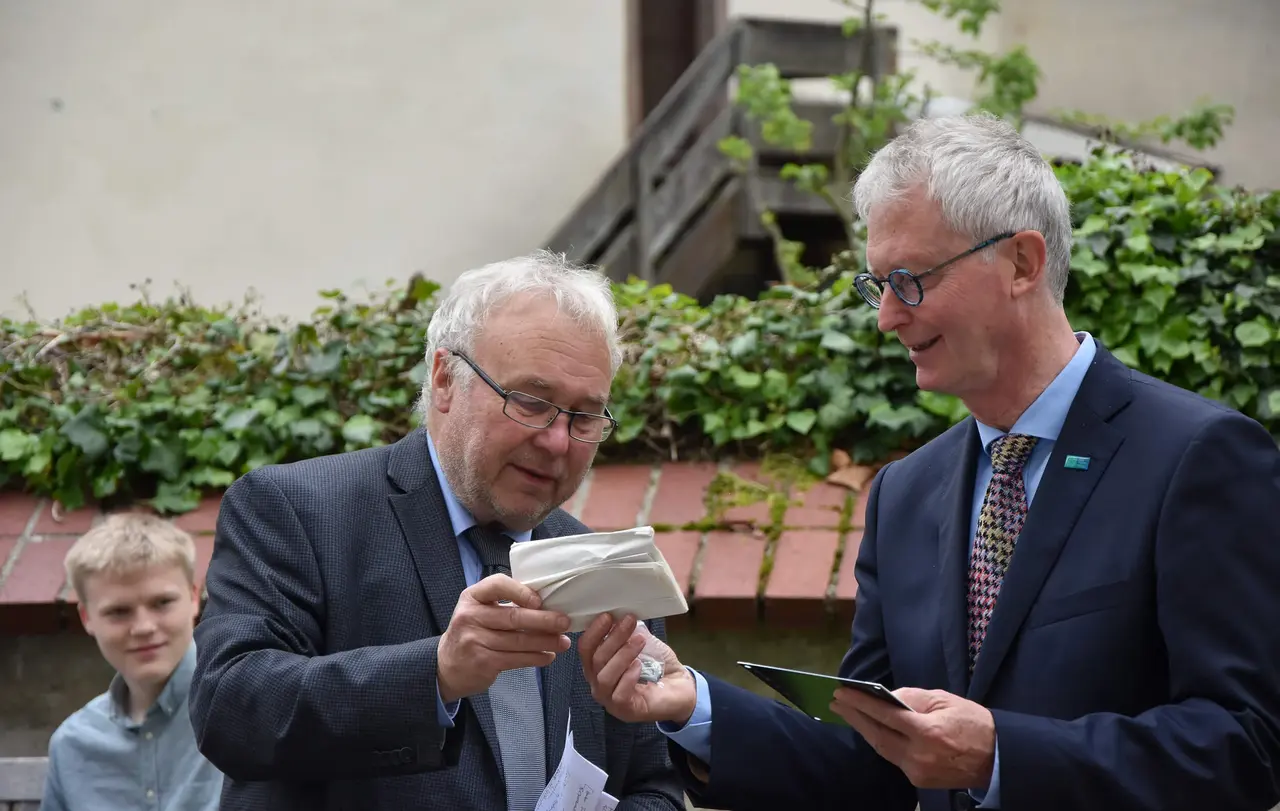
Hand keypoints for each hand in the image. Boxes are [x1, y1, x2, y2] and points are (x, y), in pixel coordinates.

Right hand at [437, 574, 571, 702]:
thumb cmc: (472, 632)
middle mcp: (470, 617)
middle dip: (544, 620)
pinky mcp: (483, 662)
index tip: (540, 601)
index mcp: (472, 597)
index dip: (521, 591)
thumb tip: (545, 603)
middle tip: (565, 622)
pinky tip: (549, 656)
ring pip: (518, 640)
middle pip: (513, 617)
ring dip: (546, 642)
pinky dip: (536, 658)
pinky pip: (516, 659)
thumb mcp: (479, 610)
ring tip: (564, 642)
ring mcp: (475, 641)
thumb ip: (503, 603)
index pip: (497, 585)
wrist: (447, 666)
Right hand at [579, 613, 696, 725]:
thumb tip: (618, 613)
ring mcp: (610, 700)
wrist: (680, 687)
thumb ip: (627, 631)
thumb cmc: (656, 665)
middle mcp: (598, 684)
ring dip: (622, 655)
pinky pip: (618, 695)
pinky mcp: (626, 711)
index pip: (585, 648)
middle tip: (629, 622)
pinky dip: (628, 677)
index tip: (608, 615)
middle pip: (595, 660)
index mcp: (597, 666)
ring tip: (639, 641)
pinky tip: (639, 665)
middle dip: (612, 638)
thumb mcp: (640, 641)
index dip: (594, 631)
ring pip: (604, 677)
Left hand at [831, 686, 995, 790]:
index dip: (861, 703)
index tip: (843, 692)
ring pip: (882, 749)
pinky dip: (881, 742)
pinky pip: (894, 758)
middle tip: (837, 702)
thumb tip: (886, 696)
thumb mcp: (944, 700)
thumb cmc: (972, 722)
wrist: (997, 758)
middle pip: (877, 735)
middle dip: (855, 717)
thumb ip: (913, 698)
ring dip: (864, 730)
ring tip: (848, 713)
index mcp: (928, 732)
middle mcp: (919, 755)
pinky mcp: (919, 780)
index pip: (886, 715)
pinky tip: (871, 729)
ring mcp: (918, 771)